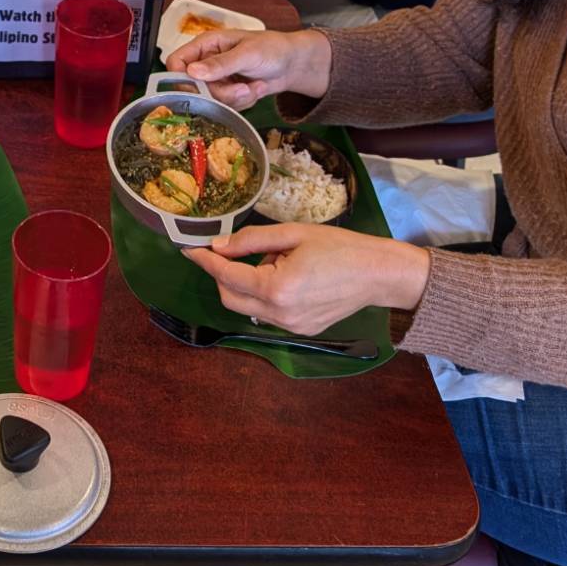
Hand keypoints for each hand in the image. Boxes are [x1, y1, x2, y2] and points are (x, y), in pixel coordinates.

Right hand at [168, 28, 329, 108]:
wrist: (293, 65)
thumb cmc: (272, 49)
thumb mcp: (247, 54)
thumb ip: (220, 64)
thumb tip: (192, 72)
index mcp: (206, 45)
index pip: (177, 62)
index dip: (182, 77)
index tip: (199, 88)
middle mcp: (207, 63)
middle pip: (195, 88)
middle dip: (221, 93)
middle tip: (242, 88)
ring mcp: (218, 80)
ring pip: (212, 100)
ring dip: (236, 98)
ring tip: (254, 86)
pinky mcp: (228, 93)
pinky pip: (226, 106)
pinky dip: (243, 102)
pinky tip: (255, 89)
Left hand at [182, 222, 429, 334]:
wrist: (377, 274)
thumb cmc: (339, 247)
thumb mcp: (293, 234)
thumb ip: (251, 240)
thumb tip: (218, 246)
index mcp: (277, 288)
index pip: (227, 275)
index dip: (205, 261)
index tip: (189, 248)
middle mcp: (280, 314)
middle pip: (230, 297)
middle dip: (222, 274)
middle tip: (230, 250)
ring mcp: (291, 327)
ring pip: (248, 308)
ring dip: (246, 284)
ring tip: (275, 260)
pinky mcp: (301, 331)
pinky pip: (267, 313)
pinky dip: (264, 294)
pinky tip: (287, 276)